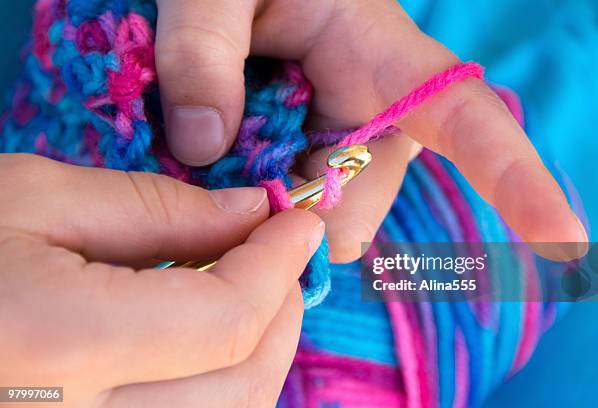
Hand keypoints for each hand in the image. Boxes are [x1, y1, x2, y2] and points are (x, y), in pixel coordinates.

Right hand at [0, 154, 323, 406]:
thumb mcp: (32, 200)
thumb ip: (154, 208)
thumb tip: (249, 214)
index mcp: (54, 347)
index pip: (225, 320)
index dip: (278, 264)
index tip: (298, 220)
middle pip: (242, 387)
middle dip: (281, 312)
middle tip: (281, 254)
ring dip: (258, 353)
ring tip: (250, 291)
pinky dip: (220, 385)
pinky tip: (206, 340)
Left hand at [156, 0, 587, 261]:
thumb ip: (203, 51)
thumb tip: (204, 146)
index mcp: (381, 59)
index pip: (466, 118)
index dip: (517, 180)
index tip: (566, 239)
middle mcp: (374, 114)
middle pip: (364, 201)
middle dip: (301, 212)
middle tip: (226, 174)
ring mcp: (340, 144)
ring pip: (322, 219)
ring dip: (266, 211)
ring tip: (213, 156)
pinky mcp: (307, 160)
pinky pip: (290, 211)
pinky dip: (252, 208)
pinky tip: (221, 173)